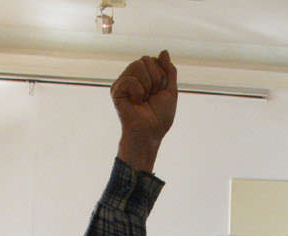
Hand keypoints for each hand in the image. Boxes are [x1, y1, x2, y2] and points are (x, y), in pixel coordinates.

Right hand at [111, 51, 176, 171]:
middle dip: (155, 78)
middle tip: (151, 96)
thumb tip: (164, 51)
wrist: (150, 132)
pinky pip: (130, 79)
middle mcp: (132, 77)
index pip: (154, 60)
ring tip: (143, 99)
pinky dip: (138, 91)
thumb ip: (169, 71)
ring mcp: (123, 82)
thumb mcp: (170, 91)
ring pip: (138, 65)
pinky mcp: (116, 90)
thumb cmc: (160, 116)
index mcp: (145, 76)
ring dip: (147, 84)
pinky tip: (135, 102)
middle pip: (146, 59)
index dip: (161, 75)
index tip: (159, 92)